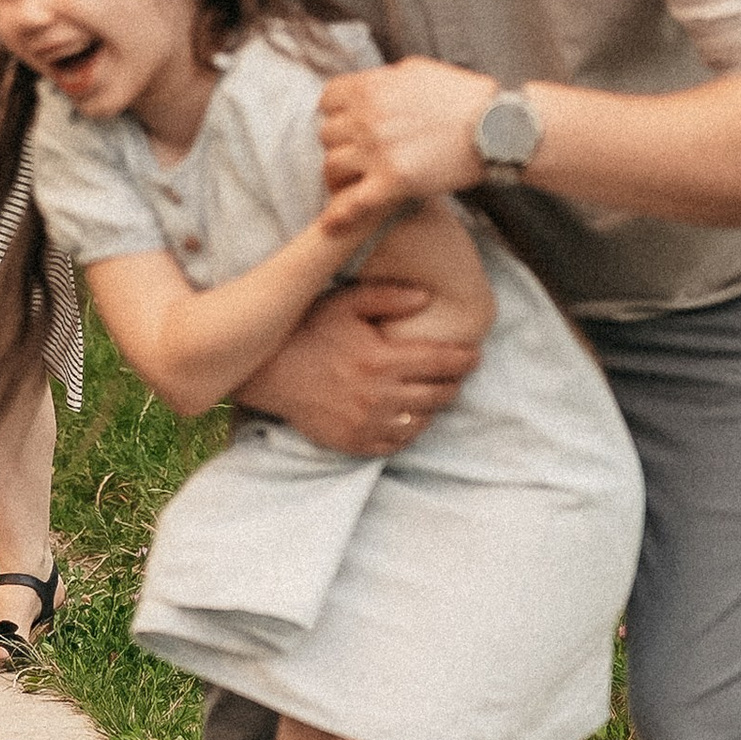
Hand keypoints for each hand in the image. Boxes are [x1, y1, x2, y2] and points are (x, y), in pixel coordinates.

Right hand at [233, 277, 480, 456]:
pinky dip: (409, 431)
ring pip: (421, 422)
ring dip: (433, 408)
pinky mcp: (353, 442)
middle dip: (453, 383)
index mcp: (382, 360)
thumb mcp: (344, 302)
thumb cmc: (306, 330)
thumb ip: (387, 296)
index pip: (442, 363)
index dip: (465, 359)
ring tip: (434, 394)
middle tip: (457, 374)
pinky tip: (408, 417)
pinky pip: (396, 444)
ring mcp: (367, 424)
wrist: (265, 371)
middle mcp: (380, 396)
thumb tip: (426, 297)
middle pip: (438, 395)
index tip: (475, 355)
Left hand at [318, 58, 494, 210]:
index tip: (348, 122)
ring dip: (341, 174)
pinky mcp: (393, 183)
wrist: (496, 128)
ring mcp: (377, 152)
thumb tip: (370, 86)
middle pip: (327, 134)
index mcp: (372, 87)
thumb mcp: (418, 70)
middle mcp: (368, 118)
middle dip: (341, 143)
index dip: (337, 112)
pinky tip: (331, 226)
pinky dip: (339, 216)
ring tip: (353, 181)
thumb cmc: (464, 98)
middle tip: (357, 154)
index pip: (328, 100)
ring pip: (332, 166)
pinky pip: (352, 204)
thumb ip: (385, 79)